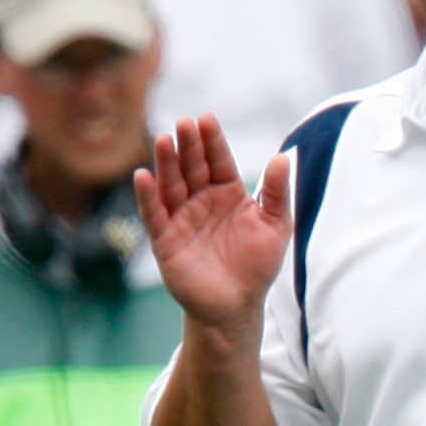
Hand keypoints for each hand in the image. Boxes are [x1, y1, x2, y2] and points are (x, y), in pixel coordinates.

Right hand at [135, 117, 293, 332]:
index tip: (207, 119)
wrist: (237, 306)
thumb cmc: (257, 266)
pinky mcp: (165, 239)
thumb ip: (278, 193)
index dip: (213, 141)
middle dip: (188, 146)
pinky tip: (142, 176)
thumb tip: (282, 158)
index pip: (219, 161)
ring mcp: (182, 217)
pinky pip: (154, 214)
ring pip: (171, 184)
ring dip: (166, 163)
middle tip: (184, 124)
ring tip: (163, 140)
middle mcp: (202, 200)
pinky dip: (148, 196)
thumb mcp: (276, 227)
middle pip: (193, 167)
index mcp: (228, 193)